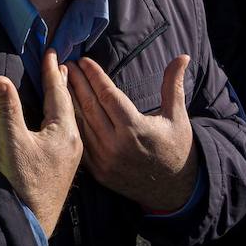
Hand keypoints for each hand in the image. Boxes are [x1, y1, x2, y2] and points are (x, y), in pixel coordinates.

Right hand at [0, 49, 82, 236]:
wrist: (30, 218)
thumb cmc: (22, 180)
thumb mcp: (11, 141)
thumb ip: (7, 109)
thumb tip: (0, 79)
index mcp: (64, 133)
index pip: (58, 94)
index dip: (52, 72)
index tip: (52, 52)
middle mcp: (73, 142)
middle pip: (68, 105)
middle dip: (63, 84)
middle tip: (62, 64)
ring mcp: (71, 156)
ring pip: (69, 119)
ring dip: (63, 100)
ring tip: (61, 86)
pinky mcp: (64, 166)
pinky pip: (67, 132)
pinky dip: (61, 117)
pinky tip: (58, 121)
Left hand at [66, 55, 196, 211]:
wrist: (172, 189)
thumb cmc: (175, 148)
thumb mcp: (177, 116)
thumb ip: (173, 85)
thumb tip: (182, 56)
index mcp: (135, 128)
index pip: (108, 95)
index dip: (94, 75)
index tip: (84, 60)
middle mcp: (116, 144)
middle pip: (89, 106)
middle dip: (77, 82)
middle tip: (68, 64)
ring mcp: (104, 159)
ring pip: (80, 123)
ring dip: (69, 100)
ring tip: (62, 80)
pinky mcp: (97, 170)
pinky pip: (79, 142)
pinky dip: (71, 124)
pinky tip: (63, 108)